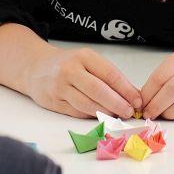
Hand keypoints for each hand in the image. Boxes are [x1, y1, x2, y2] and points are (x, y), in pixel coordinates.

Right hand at [24, 47, 141, 118]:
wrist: (35, 67)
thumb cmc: (68, 64)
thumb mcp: (88, 62)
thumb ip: (108, 76)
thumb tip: (133, 95)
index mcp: (83, 57)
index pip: (110, 74)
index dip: (126, 90)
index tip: (138, 101)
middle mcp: (70, 70)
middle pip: (99, 90)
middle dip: (117, 104)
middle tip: (130, 113)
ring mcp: (60, 87)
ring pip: (87, 104)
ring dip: (106, 113)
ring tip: (117, 116)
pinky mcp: (53, 102)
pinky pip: (77, 112)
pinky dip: (91, 116)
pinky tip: (101, 117)